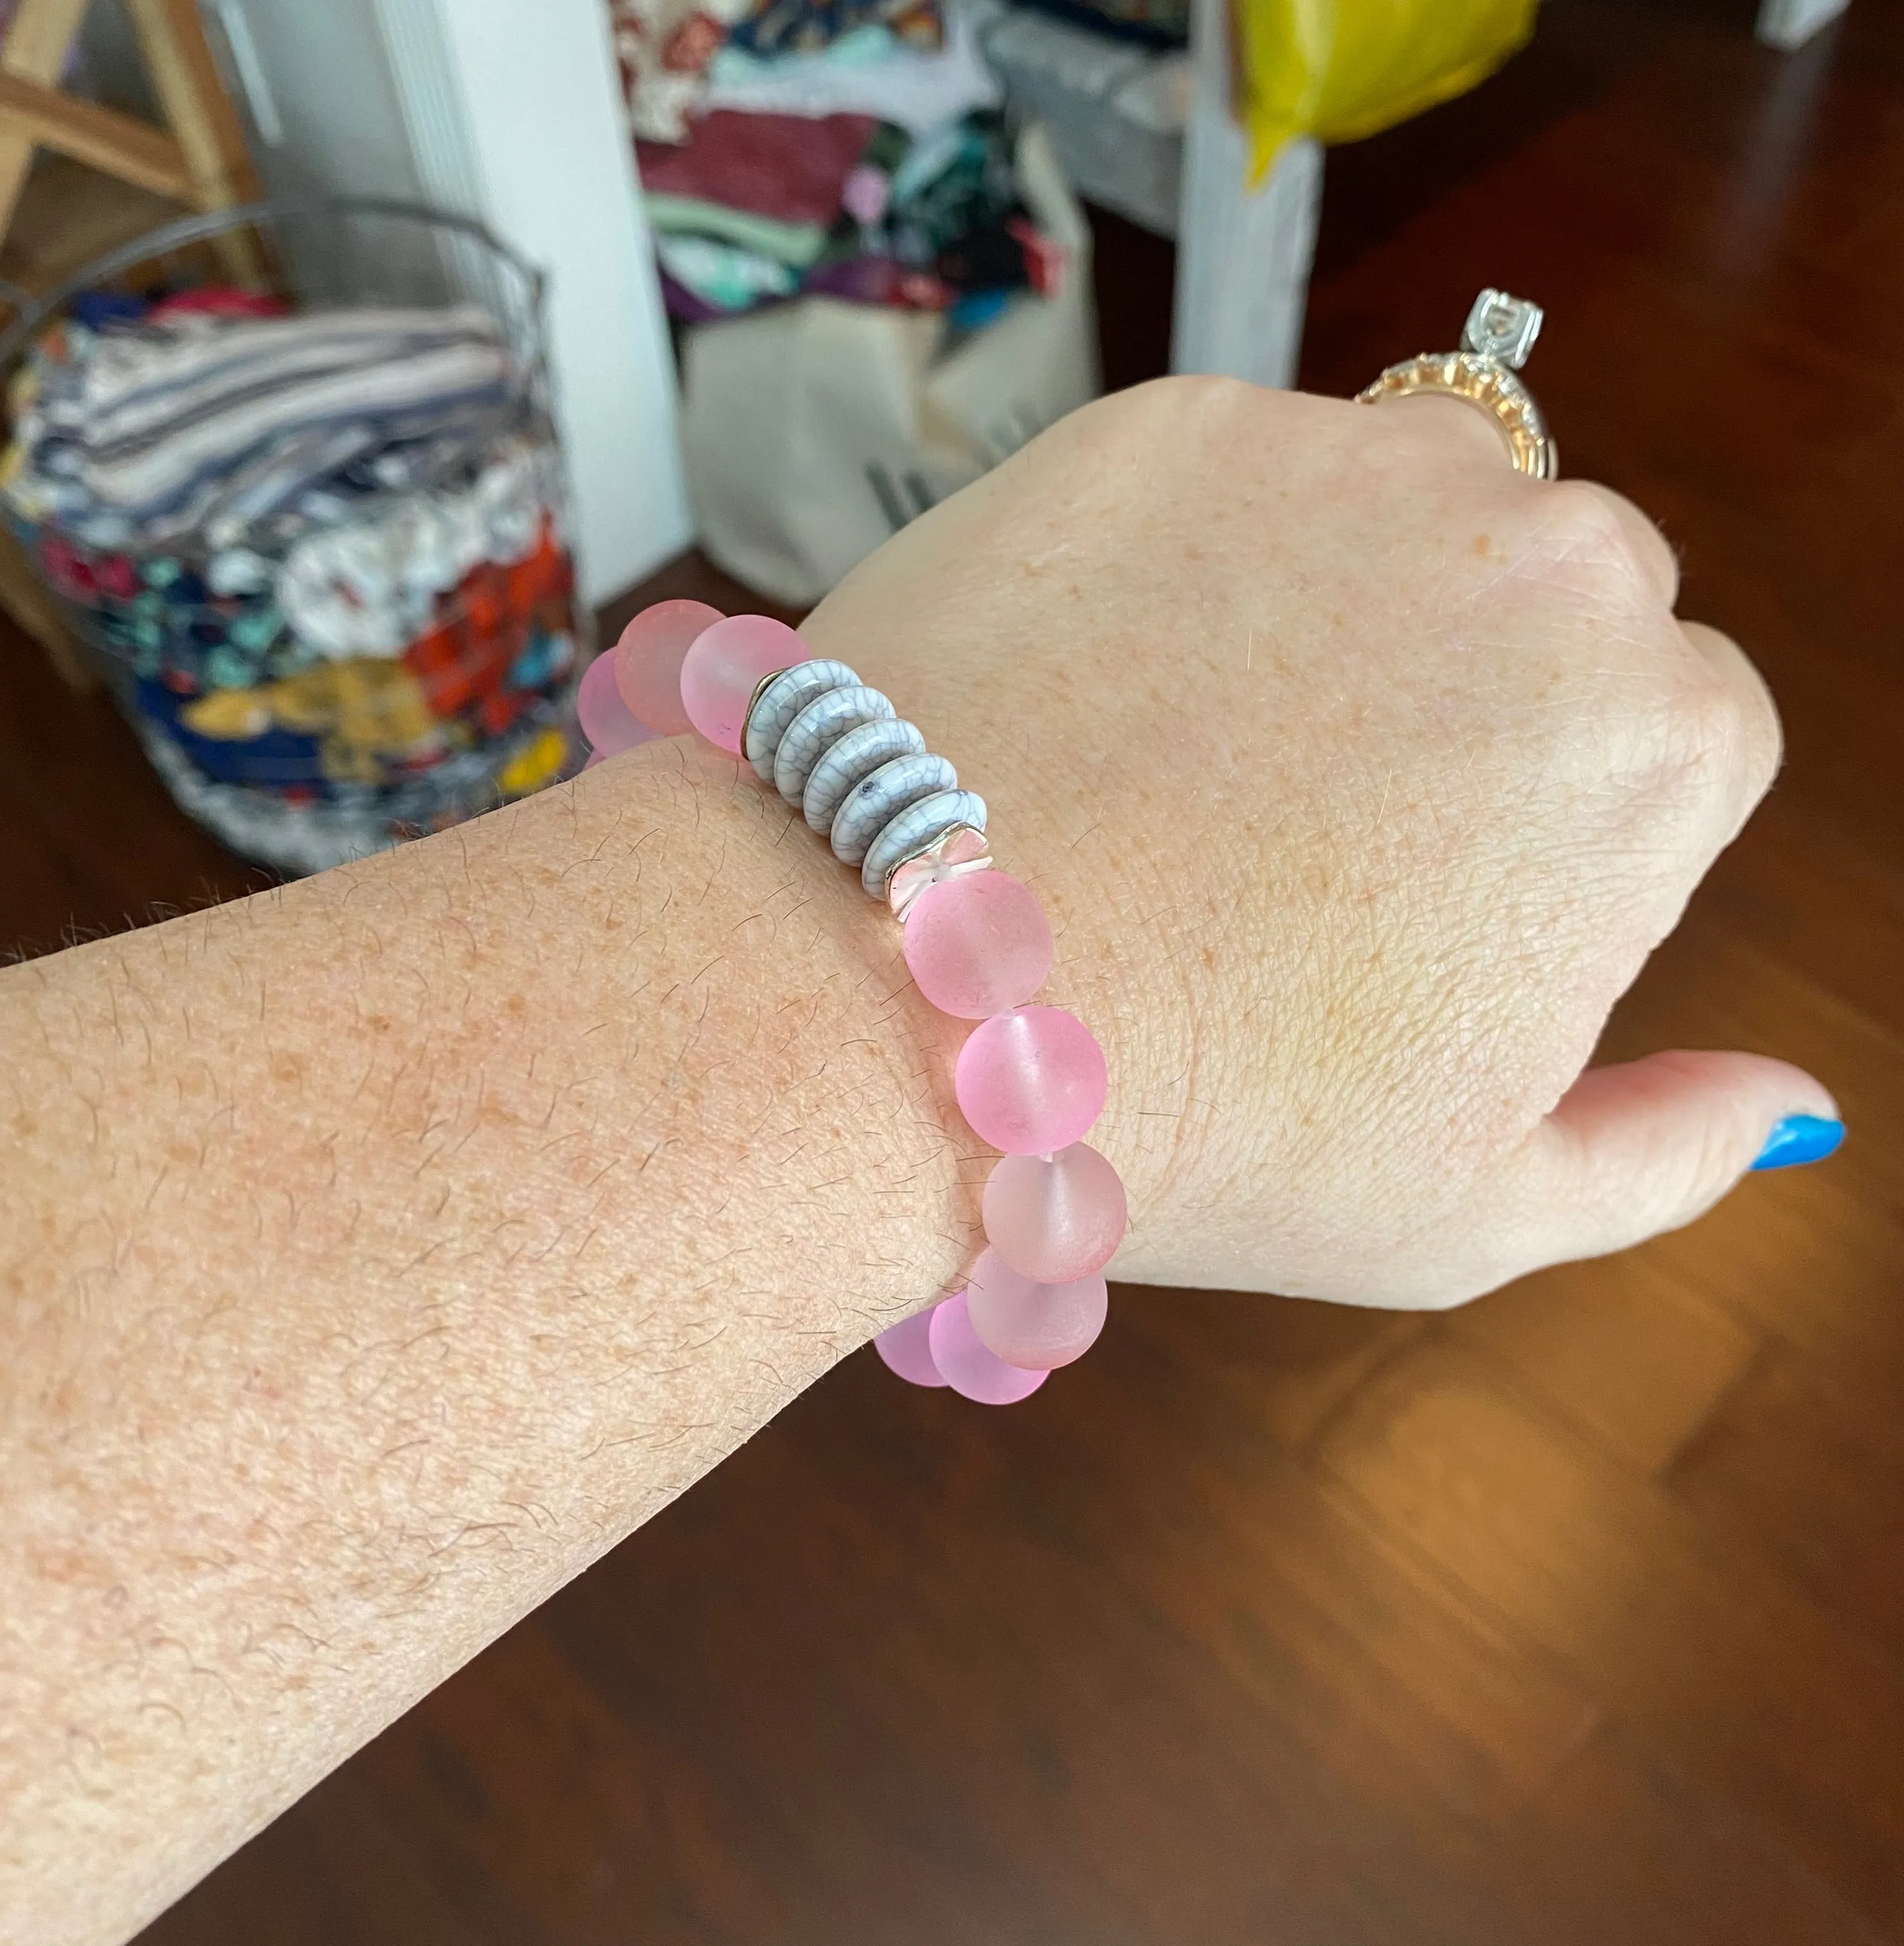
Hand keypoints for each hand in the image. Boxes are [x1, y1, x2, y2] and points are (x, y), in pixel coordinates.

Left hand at [809, 377, 1835, 1306]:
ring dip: (1334, 600)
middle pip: (1554, 598)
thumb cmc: (1205, 1120)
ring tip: (1189, 751)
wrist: (907, 988)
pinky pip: (1227, 476)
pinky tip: (1096, 685)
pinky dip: (1182, 559)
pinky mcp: (1174, 422)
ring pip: (1397, 510)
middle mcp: (1547, 558)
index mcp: (1657, 739)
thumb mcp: (1468, 1209)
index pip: (1672, 729)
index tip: (1422, 890)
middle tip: (1298, 823)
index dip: (1545, 820)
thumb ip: (1665, 1150)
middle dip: (1465, 691)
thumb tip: (1787, 1100)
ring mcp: (1349, 466)